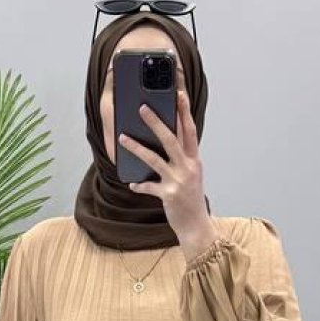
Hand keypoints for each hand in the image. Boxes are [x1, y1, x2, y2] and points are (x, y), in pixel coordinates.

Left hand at [118, 85, 211, 249]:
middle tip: (142, 107)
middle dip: (156, 121)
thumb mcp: (190, 176)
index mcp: (194, 160)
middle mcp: (188, 167)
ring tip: (123, 138)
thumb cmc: (190, 200)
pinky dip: (139, 184)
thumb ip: (181, 159)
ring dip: (137, 147)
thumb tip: (162, 143)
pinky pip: (149, 186)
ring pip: (155, 158)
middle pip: (171, 138)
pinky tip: (131, 183)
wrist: (196, 226)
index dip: (184, 111)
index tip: (179, 94)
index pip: (190, 130)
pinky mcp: (168, 195)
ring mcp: (178, 181)